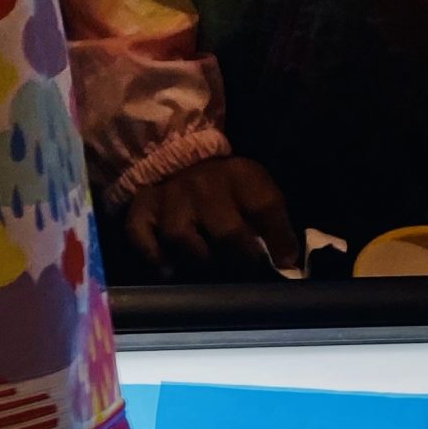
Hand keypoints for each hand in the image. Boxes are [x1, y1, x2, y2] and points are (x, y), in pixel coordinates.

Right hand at [122, 155, 299, 276]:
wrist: (175, 155)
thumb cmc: (223, 185)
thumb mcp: (253, 189)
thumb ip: (271, 221)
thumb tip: (287, 261)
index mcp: (240, 175)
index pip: (265, 207)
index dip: (278, 239)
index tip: (284, 263)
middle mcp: (204, 184)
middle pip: (226, 232)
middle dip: (241, 259)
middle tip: (245, 273)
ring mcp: (170, 196)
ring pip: (181, 237)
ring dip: (198, 259)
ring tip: (208, 268)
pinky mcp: (142, 207)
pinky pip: (140, 235)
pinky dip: (153, 255)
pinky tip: (168, 268)